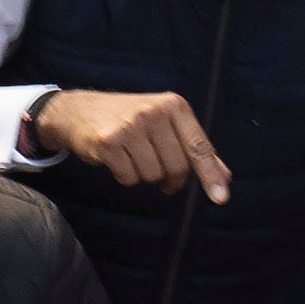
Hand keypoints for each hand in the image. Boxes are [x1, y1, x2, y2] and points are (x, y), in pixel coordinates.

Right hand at [24, 87, 229, 198]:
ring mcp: (130, 126)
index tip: (220, 198)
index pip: (199, 146)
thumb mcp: (166, 125)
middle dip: (168, 176)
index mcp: (174, 105)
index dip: (210, 174)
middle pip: (177, 167)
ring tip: (130, 155)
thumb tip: (225, 177)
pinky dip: (124, 175)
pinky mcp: (109, 141)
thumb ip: (195, 149)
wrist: (80, 111)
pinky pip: (129, 178)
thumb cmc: (129, 119)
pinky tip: (116, 158)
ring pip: (152, 175)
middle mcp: (154, 112)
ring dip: (142, 174)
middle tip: (153, 164)